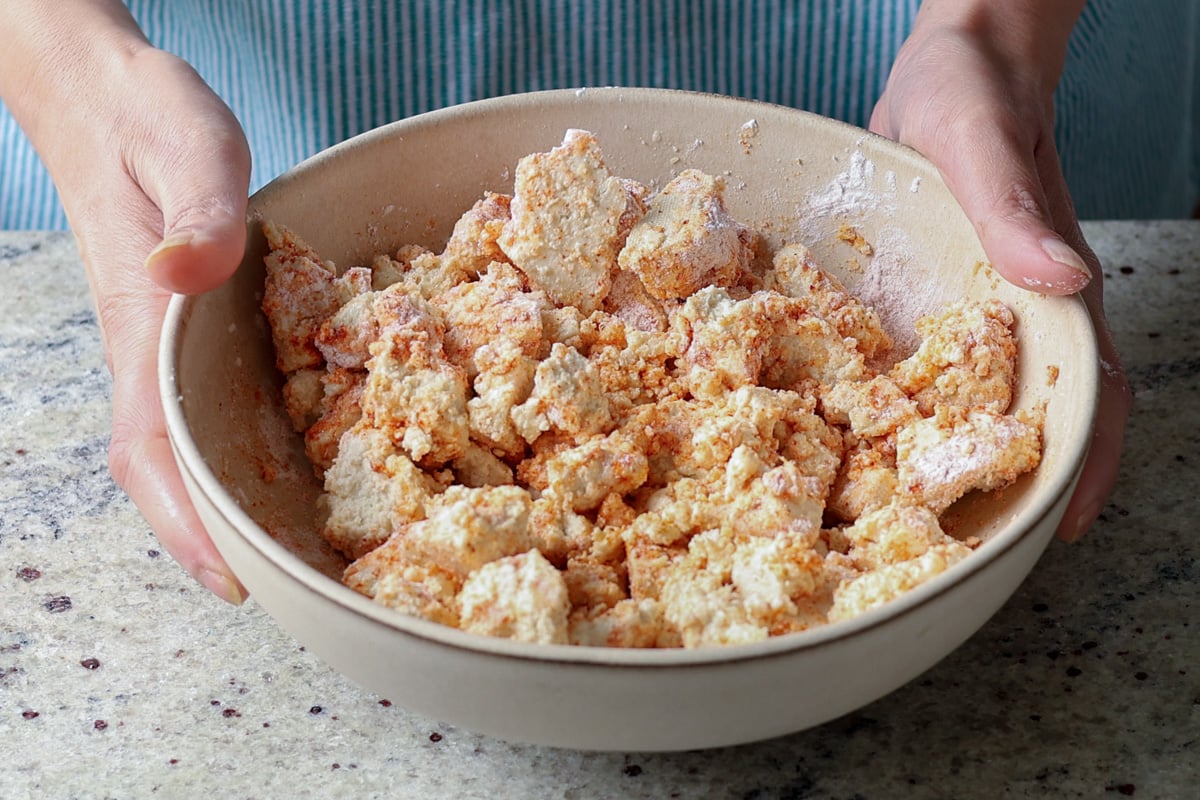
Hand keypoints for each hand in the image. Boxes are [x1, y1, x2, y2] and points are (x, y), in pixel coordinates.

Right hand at [1, 4, 250, 600]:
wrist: (111, 101)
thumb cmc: (151, 122)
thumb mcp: (190, 148)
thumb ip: (197, 210)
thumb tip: (189, 271)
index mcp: (146, 324)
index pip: (152, 446)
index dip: (187, 521)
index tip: (230, 583)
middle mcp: (149, 353)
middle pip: (170, 470)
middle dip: (215, 539)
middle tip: (286, 594)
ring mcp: (163, 348)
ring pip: (187, 448)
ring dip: (227, 507)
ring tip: (295, 559)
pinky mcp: (185, 332)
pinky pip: (205, 412)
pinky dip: (236, 454)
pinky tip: (282, 471)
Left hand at [870, 0, 1131, 541]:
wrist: (953, 63)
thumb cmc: (974, 92)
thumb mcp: (980, 140)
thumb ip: (1012, 205)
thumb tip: (1064, 282)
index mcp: (1050, 292)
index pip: (1087, 396)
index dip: (1083, 467)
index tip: (1056, 531)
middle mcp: (1019, 313)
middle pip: (1035, 416)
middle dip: (1012, 485)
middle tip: (962, 550)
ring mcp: (978, 310)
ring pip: (981, 399)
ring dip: (960, 456)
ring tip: (910, 517)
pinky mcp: (937, 297)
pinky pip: (933, 365)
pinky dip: (912, 407)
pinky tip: (866, 435)